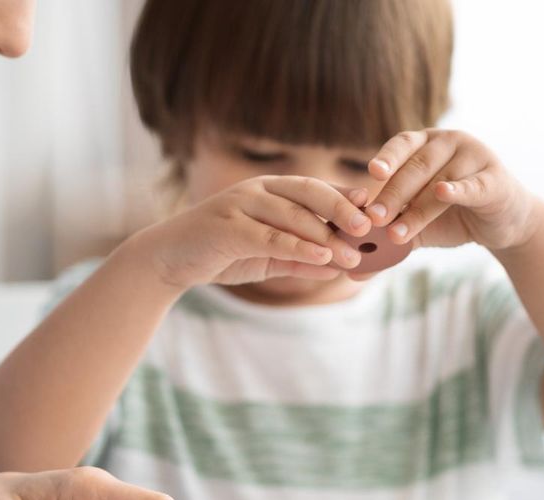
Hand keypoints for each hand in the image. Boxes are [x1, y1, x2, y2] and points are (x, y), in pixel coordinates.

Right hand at [132, 175, 373, 289]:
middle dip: (344, 209)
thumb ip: (298, 259)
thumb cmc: (217, 254)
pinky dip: (300, 248)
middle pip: (310, 192)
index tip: (376, 212)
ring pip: (294, 215)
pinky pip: (272, 237)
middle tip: (372, 227)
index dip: (346, 198)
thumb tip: (337, 267)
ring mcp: (240, 206)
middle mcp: (257, 190)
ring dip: (327, 236)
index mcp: (268, 190)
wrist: (167, 261)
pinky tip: (323, 258)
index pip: (315, 189)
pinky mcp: (228, 228)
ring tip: (354, 253)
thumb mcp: (264, 258)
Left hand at [362, 128, 541, 251]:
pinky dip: (457, 190)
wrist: (500, 224)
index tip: (371, 174)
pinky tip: (442, 193)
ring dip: (416, 208)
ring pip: (440, 181)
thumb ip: (386, 238)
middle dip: (393, 194)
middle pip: (417, 166)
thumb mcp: (416, 225)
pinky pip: (473, 186)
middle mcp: (450, 142)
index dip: (387, 158)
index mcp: (425, 145)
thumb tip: (352, 272)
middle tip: (374, 219)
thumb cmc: (452, 216)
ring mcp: (475, 156)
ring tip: (396, 233)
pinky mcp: (495, 179)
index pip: (402, 144)